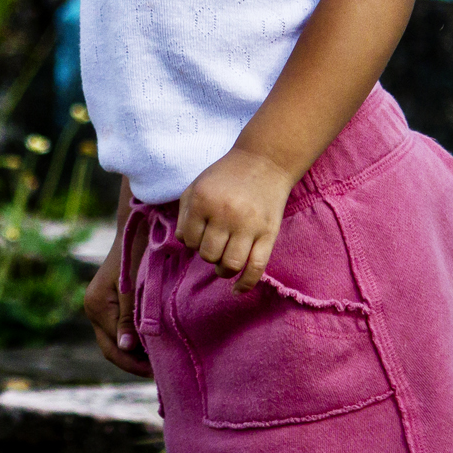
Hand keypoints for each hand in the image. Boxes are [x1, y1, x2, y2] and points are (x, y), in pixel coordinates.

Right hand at [84, 230, 152, 376]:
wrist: (138, 227)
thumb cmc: (139, 254)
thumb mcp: (136, 287)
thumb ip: (129, 318)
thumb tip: (125, 348)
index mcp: (97, 306)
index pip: (114, 349)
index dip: (135, 364)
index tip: (159, 371)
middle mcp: (93, 308)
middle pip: (111, 349)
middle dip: (134, 363)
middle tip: (161, 372)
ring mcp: (100, 305)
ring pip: (116, 341)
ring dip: (136, 353)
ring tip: (161, 360)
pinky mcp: (110, 301)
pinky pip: (120, 329)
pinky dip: (136, 339)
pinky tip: (155, 342)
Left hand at [175, 147, 296, 291]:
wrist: (265, 162)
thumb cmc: (226, 176)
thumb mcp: (197, 186)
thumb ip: (184, 213)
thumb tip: (183, 243)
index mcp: (203, 201)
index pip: (188, 240)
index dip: (192, 241)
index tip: (200, 234)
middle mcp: (225, 214)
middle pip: (208, 254)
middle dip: (207, 254)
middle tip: (214, 244)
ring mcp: (249, 226)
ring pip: (230, 265)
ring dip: (222, 269)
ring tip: (223, 263)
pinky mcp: (269, 234)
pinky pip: (256, 267)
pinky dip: (246, 284)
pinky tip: (238, 290)